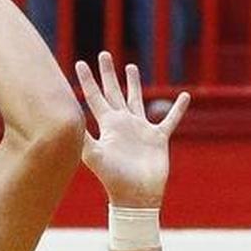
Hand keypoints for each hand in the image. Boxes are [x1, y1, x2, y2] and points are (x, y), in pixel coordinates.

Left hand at [76, 51, 189, 207]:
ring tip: (130, 66)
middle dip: (108, 74)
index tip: (79, 63)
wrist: (135, 196)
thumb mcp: (94, 155)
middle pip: (114, 92)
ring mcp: (140, 129)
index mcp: (107, 125)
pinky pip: (170, 120)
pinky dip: (178, 108)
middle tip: (104, 54)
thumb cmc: (112, 178)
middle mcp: (122, 123)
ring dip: (134, 84)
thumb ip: (82, 137)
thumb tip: (65, 119)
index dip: (87, 80)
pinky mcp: (158, 138)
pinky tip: (184, 96)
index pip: (94, 96)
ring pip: (137, 100)